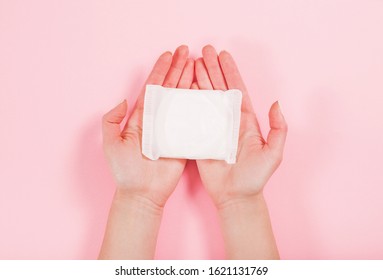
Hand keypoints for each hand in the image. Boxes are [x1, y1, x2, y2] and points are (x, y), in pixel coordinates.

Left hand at [102, 45, 193, 207]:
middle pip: (169, 88)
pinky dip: (198, 104)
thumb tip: (122, 100)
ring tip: (195, 64)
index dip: (160, 70)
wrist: (142, 192)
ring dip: (188, 80)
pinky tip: (203, 90)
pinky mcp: (184, 139)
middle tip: (185, 51)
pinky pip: (192, 119)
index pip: (152, 87)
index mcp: (141, 117)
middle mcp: (158, 119)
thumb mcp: (110, 143)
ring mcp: (172, 128)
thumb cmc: (126, 171)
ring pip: (182, 99)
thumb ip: (111, 120)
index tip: (167, 54)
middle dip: (177, 69)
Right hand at [194, 45, 287, 207]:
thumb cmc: (256, 177)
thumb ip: (278, 128)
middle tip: (204, 51)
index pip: (237, 89)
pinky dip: (189, 101)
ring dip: (200, 79)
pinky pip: (193, 116)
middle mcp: (229, 120)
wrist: (236, 196)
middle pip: (219, 88)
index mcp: (245, 120)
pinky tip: (186, 87)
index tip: (224, 55)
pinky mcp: (200, 138)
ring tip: (193, 63)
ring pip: (205, 98)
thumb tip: (276, 103)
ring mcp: (213, 128)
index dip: (231, 71)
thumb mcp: (273, 153)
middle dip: (212, 69)